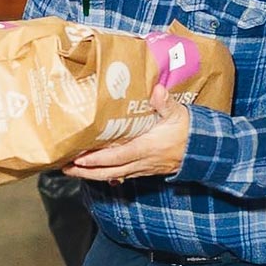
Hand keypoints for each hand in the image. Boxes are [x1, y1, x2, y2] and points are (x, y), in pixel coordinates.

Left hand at [64, 84, 189, 184]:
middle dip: (85, 172)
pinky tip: (93, 171)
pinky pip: (120, 175)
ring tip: (72, 170)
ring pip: (112, 175)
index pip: (117, 156)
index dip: (97, 159)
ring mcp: (141, 168)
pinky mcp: (143, 169)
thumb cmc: (188, 130)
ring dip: (91, 174)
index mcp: (146, 147)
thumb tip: (156, 90)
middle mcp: (141, 161)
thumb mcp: (178, 113)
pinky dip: (104, 174)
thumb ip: (165, 102)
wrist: (201, 149)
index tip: (79, 159)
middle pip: (108, 171)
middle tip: (65, 168)